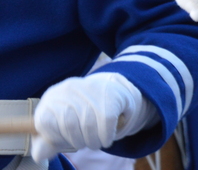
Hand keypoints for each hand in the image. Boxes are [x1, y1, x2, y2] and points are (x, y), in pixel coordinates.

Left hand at [32, 73, 158, 161]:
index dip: (55, 137)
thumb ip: (47, 142)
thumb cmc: (81, 116)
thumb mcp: (61, 128)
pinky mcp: (111, 94)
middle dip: (77, 142)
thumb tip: (39, 155)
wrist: (112, 94)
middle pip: (68, 124)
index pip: (44, 122)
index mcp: (52, 96)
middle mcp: (69, 87)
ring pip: (88, 124)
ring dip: (93, 142)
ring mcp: (91, 88)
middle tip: (84, 145)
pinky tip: (106, 138)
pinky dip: (106, 137)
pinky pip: (106, 123)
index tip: (65, 141)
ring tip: (96, 143)